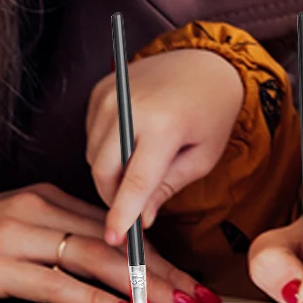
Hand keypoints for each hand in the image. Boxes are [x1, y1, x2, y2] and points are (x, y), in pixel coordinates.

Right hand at [0, 183, 217, 302]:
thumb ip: (43, 249)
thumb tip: (92, 279)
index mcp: (40, 200)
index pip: (114, 226)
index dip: (158, 253)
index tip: (190, 278)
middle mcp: (33, 209)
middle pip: (116, 240)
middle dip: (165, 270)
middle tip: (202, 296)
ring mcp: (12, 234)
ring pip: (94, 258)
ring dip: (143, 287)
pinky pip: (53, 283)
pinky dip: (91, 300)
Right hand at [87, 49, 245, 245]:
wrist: (204, 63)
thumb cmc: (211, 110)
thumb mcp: (202, 156)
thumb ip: (169, 187)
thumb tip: (142, 218)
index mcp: (163, 125)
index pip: (135, 182)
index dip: (122, 215)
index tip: (115, 239)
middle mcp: (130, 107)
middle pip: (102, 171)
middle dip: (113, 197)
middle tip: (133, 208)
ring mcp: (110, 95)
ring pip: (93, 155)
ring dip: (110, 172)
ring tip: (140, 166)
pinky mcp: (100, 90)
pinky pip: (91, 135)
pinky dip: (106, 148)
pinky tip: (131, 142)